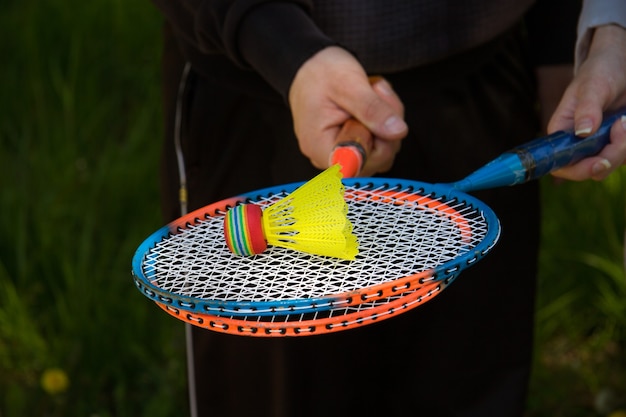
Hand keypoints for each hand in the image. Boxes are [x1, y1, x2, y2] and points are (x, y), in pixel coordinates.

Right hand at [288, 46, 407, 175]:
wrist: (312, 67)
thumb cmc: (321, 73)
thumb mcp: (348, 83)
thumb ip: (372, 109)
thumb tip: (397, 132)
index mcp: (321, 147)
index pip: (364, 163)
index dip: (382, 140)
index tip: (377, 112)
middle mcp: (330, 157)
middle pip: (378, 157)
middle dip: (387, 123)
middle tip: (376, 93)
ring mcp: (343, 154)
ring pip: (384, 149)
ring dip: (387, 120)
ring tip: (372, 95)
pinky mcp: (353, 147)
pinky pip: (380, 144)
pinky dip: (384, 123)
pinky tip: (372, 105)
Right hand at [548, 24, 625, 180]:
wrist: (621, 65)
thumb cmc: (600, 71)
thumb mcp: (593, 86)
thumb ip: (588, 108)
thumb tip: (582, 132)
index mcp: (562, 133)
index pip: (561, 164)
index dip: (578, 170)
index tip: (600, 161)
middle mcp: (578, 144)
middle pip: (592, 169)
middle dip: (612, 154)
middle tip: (623, 126)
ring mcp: (599, 146)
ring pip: (613, 163)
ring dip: (625, 146)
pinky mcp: (617, 144)